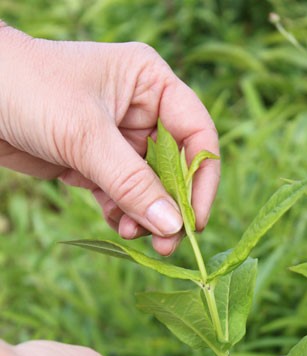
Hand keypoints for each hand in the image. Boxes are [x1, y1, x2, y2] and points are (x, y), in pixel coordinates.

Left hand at [0, 23, 219, 254]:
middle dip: (170, 206)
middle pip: (174, 167)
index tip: (193, 219)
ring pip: (148, 187)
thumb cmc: (29, 90)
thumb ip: (132, 183)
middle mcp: (141, 111)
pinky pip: (122, 196)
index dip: (201, 178)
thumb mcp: (86, 136)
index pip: (197, 134)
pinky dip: (122, 215)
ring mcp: (117, 140)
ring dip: (146, 216)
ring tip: (134, 237)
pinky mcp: (95, 163)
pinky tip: (118, 227)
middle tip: (168, 244)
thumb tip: (172, 226)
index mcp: (150, 84)